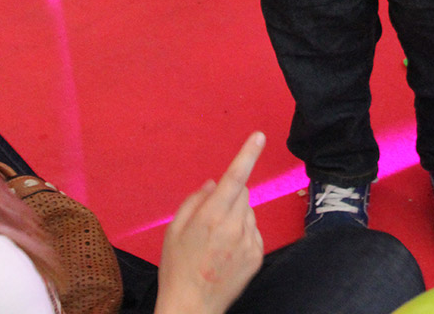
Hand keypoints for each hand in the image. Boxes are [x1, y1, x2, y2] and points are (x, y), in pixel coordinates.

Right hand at [155, 132, 265, 313]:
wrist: (192, 308)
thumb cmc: (177, 268)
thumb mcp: (174, 230)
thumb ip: (194, 200)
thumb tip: (214, 183)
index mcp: (211, 217)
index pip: (234, 178)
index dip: (247, 155)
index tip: (259, 136)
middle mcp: (234, 226)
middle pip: (242, 192)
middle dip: (230, 196)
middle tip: (212, 218)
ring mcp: (248, 242)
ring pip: (248, 211)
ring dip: (237, 216)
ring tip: (217, 241)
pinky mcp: (257, 255)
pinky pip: (254, 230)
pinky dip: (243, 233)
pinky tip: (227, 251)